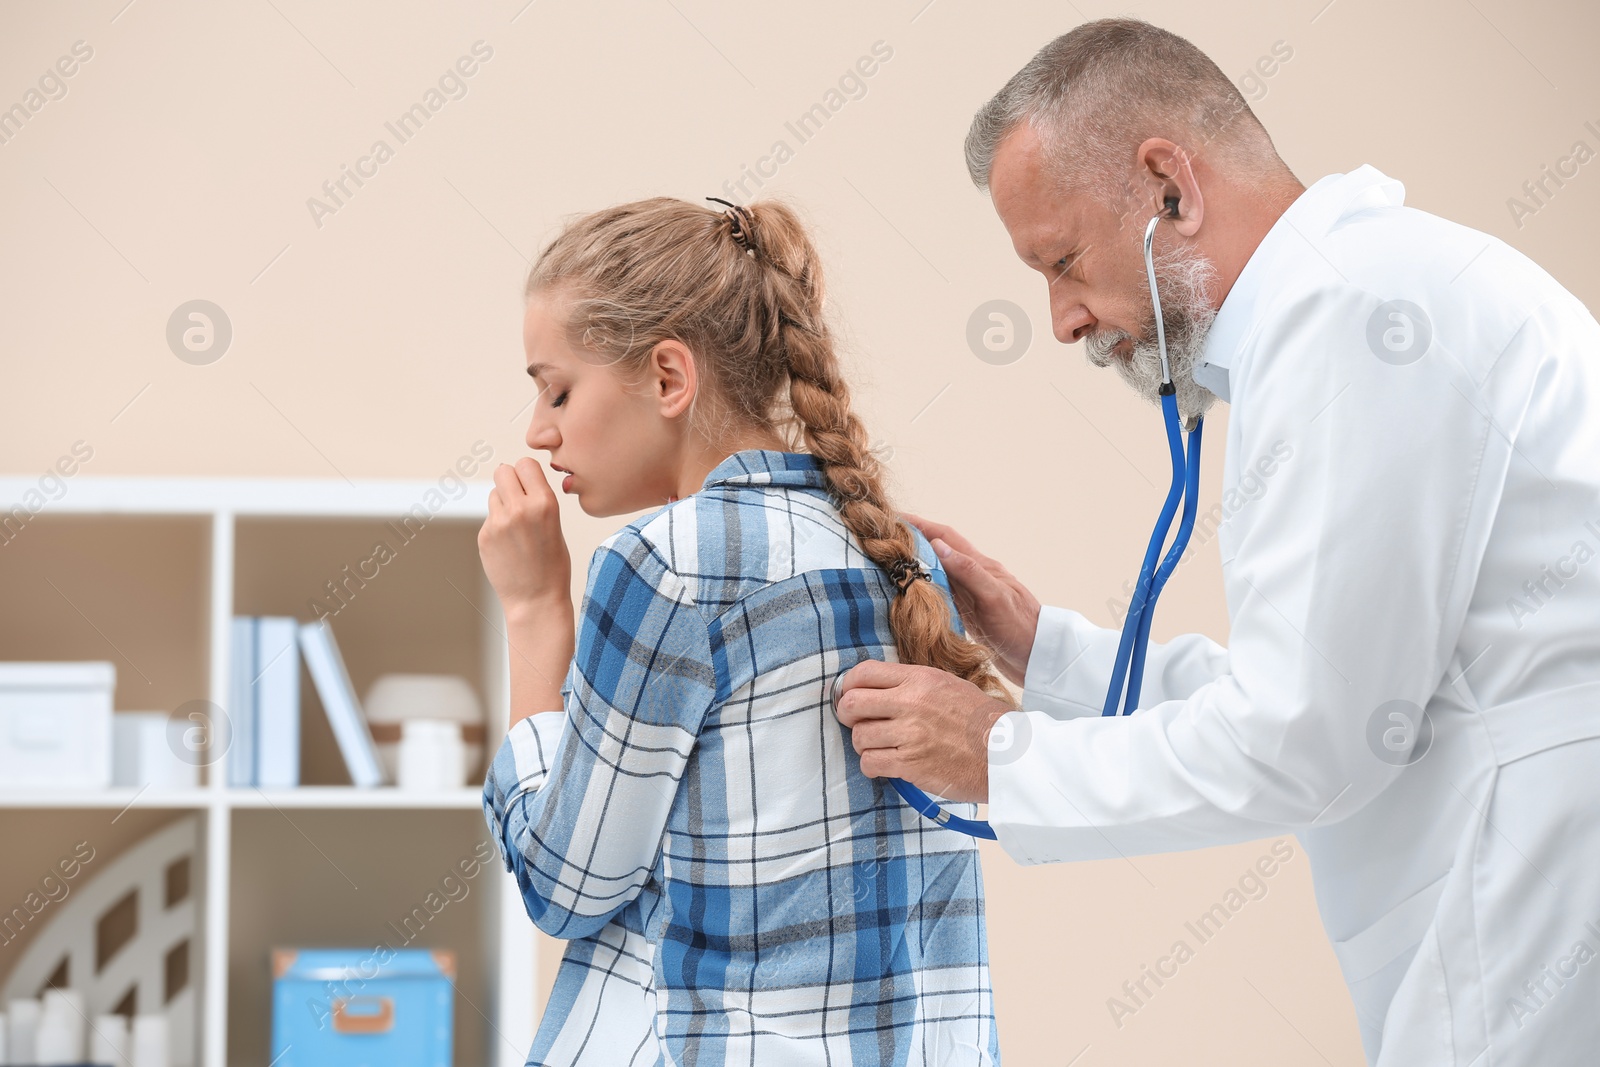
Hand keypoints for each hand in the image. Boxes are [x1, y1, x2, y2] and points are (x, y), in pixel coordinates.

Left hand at [479, 459, 572, 617]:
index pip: (525, 463)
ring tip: (516, 530)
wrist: (536, 600)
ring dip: (502, 505)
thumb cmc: (552, 564)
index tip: (530, 484)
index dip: (527, 473)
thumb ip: (536, 499)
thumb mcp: (555, 524)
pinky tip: (508, 546)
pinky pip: (489, 518)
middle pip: (503, 471)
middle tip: (518, 500)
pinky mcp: (484, 536)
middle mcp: (520, 509)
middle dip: (509, 481)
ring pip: (494, 495)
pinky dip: (496, 527)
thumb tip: (513, 477)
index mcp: (545, 503)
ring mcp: (498, 523)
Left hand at [833, 660, 1010, 802]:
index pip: (864, 672)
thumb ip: (911, 683)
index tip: (849, 695)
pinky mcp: (911, 764)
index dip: (848, 685)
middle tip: (855, 721)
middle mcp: (911, 703)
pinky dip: (871, 765)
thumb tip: (876, 687)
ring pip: (859, 736)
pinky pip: (870, 763)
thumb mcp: (947, 685)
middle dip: (846, 714)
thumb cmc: (978, 720)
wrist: (1005, 753)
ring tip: (879, 745)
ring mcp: (910, 734)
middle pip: (852, 703)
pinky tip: (883, 763)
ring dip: (863, 744)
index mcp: (919, 678)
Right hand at [900, 512, 1041, 686]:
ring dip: (915, 565)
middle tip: (882, 541)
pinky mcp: (969, 614)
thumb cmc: (1022, 628)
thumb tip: (938, 546)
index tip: (893, 518)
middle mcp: (974, 577)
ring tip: (887, 564)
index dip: (920, 525)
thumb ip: (969, 572)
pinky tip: (909, 596)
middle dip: (912, 542)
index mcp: (981, 567)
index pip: (945, 538)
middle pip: (938, 552)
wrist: (1040, 658)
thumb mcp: (995, 598)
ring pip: (937, 573)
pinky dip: (923, 590)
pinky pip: (941, 595)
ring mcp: (971, 596)